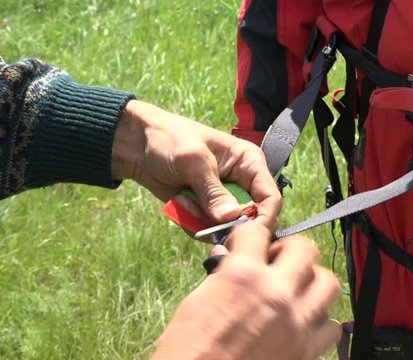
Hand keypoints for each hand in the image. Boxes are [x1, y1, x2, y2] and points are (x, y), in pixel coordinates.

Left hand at [111, 100, 280, 228]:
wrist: (137, 145)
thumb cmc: (169, 140)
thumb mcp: (192, 161)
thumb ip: (213, 191)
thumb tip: (231, 218)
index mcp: (249, 163)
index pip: (270, 197)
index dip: (264, 218)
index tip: (246, 235)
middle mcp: (243, 183)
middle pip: (253, 218)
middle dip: (228, 224)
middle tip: (202, 218)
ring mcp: (225, 199)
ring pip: (228, 228)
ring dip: (204, 222)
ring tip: (184, 202)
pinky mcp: (208, 211)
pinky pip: (209, 230)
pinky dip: (193, 224)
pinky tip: (180, 204)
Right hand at [152, 222, 341, 359]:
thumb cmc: (188, 351)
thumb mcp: (197, 302)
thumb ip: (226, 276)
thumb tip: (236, 262)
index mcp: (242, 276)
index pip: (259, 232)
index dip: (252, 234)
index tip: (251, 242)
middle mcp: (276, 294)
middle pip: (306, 250)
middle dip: (291, 251)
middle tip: (278, 262)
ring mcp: (296, 324)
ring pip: (329, 284)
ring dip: (312, 282)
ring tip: (296, 290)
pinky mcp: (306, 352)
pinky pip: (331, 326)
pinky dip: (321, 321)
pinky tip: (303, 323)